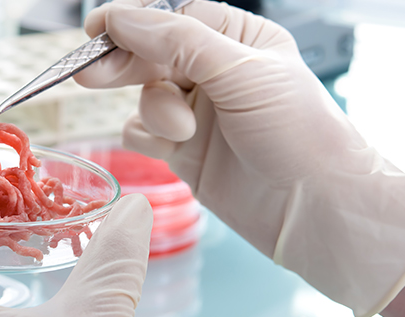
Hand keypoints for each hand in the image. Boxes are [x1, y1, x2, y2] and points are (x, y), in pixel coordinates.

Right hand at [75, 0, 404, 316]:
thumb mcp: (240, 72)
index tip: (98, 27)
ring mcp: (197, 113)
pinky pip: (142, 132)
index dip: (135, 20)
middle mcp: (216, 73)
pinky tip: (171, 147)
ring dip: (156, 111)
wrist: (313, 208)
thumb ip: (177, 41)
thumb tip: (121, 18)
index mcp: (239, 40)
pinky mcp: (183, 150)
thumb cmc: (298, 133)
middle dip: (123, 63)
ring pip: (144, 95)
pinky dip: (148, 137)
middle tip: (91, 74)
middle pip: (151, 53)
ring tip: (182, 131)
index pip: (175, 16)